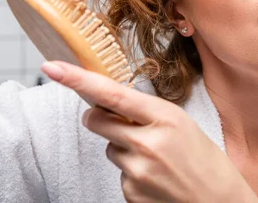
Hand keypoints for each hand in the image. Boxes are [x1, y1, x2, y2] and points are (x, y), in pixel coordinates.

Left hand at [41, 61, 257, 202]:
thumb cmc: (205, 160)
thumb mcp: (181, 124)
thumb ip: (145, 112)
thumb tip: (106, 104)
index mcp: (165, 117)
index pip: (111, 94)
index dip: (78, 79)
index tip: (52, 68)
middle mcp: (148, 143)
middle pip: (96, 120)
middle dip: (100, 118)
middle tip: (125, 125)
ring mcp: (138, 171)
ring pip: (109, 148)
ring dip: (124, 149)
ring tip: (157, 160)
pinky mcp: (132, 194)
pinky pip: (118, 174)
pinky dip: (132, 174)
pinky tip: (156, 179)